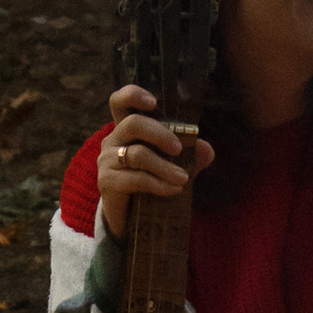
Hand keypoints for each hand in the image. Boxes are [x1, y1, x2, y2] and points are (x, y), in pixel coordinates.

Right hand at [95, 82, 213, 242]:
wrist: (132, 218)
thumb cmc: (153, 182)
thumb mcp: (176, 166)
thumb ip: (192, 156)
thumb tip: (205, 148)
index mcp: (128, 129)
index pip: (120, 102)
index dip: (133, 95)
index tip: (154, 102)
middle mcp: (113, 139)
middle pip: (133, 123)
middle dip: (160, 134)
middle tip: (179, 149)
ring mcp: (107, 160)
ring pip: (137, 154)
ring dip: (165, 167)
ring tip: (183, 179)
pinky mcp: (107, 181)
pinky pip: (136, 178)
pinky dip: (159, 184)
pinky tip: (173, 190)